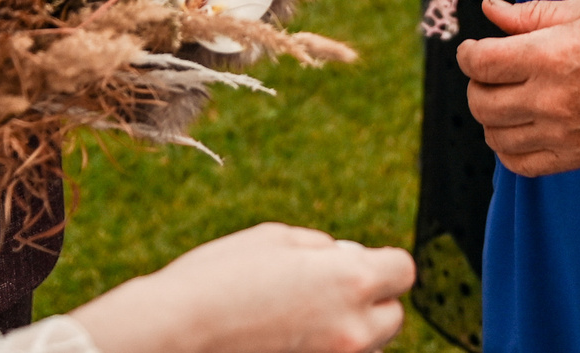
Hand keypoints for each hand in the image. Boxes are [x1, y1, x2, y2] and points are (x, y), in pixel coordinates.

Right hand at [69, 222, 412, 352]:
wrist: (176, 333)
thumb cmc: (219, 277)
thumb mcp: (275, 238)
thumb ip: (322, 247)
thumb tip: (342, 255)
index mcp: (352, 279)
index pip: (403, 271)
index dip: (381, 264)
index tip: (357, 264)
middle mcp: (353, 328)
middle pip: (392, 317)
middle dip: (368, 302)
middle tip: (325, 293)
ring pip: (367, 348)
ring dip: (348, 332)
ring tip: (302, 320)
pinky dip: (324, 349)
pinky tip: (289, 338)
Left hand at [459, 0, 579, 177]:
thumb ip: (529, 14)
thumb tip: (490, 9)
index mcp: (550, 55)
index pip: (480, 62)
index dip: (468, 53)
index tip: (474, 48)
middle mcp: (550, 99)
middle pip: (480, 102)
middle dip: (477, 83)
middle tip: (492, 70)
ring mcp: (562, 133)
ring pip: (495, 136)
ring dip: (491, 116)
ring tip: (508, 97)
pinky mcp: (575, 156)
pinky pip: (520, 164)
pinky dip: (509, 148)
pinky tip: (520, 127)